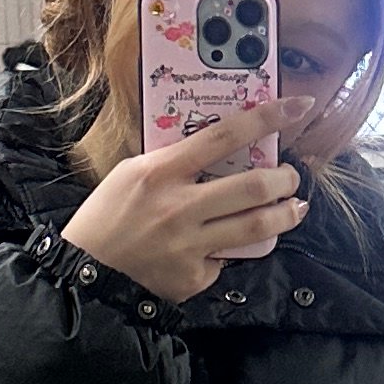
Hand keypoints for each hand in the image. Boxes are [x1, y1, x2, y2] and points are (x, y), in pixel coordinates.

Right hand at [63, 98, 308, 306]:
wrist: (86, 271)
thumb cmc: (107, 216)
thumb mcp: (133, 173)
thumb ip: (174, 161)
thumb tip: (220, 150)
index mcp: (161, 172)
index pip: (224, 136)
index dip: (267, 118)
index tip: (297, 107)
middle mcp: (179, 207)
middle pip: (254, 187)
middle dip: (286, 179)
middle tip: (291, 177)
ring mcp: (189, 245)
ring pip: (257, 227)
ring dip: (285, 215)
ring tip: (293, 208)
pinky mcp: (193, 277)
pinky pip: (227, 260)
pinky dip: (231, 252)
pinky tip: (225, 248)